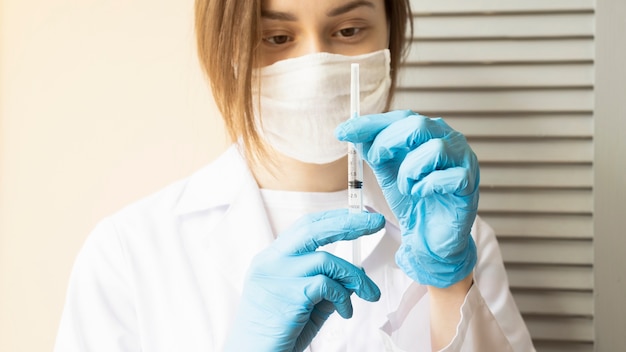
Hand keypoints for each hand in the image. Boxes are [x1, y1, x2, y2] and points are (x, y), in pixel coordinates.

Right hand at [224, 209, 384, 351]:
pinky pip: (328, 286)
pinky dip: (344, 298)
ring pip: (327, 260)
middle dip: (349, 222)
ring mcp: (277, 276)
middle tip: (376, 222)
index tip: (359, 217)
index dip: (333, 218)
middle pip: (312, 228)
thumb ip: (326, 286)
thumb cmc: (278, 332)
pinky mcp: (290, 294)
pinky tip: (345, 312)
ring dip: (355, 276)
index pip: (304, 227)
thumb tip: (355, 275)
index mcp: (271, 258)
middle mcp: (270, 261)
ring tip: (369, 293)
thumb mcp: (305, 303)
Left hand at [336, 110, 478, 287]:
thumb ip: (372, 149)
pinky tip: (421, 194)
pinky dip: (427, 186)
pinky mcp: (469, 184)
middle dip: (389, 142)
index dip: (371, 123)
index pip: (401, 116)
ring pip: (435, 149)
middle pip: (419, 124)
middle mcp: (449, 139)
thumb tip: (349, 129)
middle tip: (376, 160)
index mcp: (429, 132)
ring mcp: (464, 160)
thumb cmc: (412, 200)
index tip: (343, 132)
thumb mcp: (386, 171)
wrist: (428, 237)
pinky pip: (450, 177)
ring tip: (406, 186)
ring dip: (410, 170)